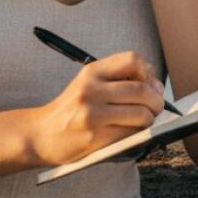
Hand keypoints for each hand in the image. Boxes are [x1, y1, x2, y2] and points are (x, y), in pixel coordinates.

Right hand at [28, 51, 165, 166]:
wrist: (40, 134)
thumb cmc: (70, 110)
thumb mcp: (88, 84)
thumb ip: (118, 80)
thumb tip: (156, 86)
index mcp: (91, 71)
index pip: (133, 60)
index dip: (148, 73)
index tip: (147, 85)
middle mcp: (91, 89)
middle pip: (142, 89)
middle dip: (156, 101)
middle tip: (155, 108)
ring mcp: (93, 114)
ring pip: (142, 113)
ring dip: (149, 119)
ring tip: (142, 122)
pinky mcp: (96, 137)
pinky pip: (131, 134)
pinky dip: (138, 134)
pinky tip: (130, 133)